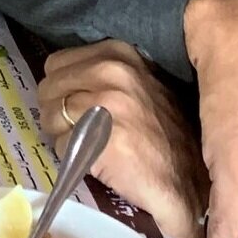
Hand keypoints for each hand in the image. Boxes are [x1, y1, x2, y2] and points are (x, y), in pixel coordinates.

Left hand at [36, 41, 208, 237]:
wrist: (189, 184)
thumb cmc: (164, 135)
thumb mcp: (140, 84)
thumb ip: (105, 73)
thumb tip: (62, 77)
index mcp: (118, 53)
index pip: (56, 64)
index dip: (62, 88)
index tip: (75, 105)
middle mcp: (110, 72)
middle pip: (48, 89)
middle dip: (56, 111)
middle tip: (78, 131)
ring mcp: (106, 105)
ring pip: (50, 118)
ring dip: (63, 135)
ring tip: (88, 146)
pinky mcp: (100, 140)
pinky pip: (61, 146)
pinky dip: (71, 157)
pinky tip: (95, 162)